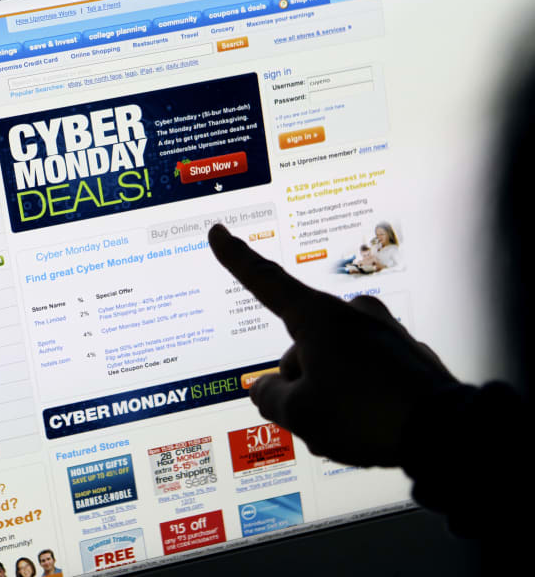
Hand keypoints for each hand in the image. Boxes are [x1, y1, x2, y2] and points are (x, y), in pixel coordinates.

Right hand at [208, 224, 456, 466]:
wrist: (446, 433)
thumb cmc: (366, 415)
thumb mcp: (301, 414)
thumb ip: (270, 397)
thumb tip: (266, 388)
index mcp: (319, 318)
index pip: (265, 282)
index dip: (237, 259)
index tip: (219, 232)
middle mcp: (351, 315)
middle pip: (299, 345)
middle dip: (297, 381)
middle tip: (314, 417)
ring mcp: (382, 332)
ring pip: (330, 361)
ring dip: (326, 392)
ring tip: (348, 428)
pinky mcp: (404, 353)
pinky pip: (362, 371)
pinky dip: (356, 395)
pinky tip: (371, 422)